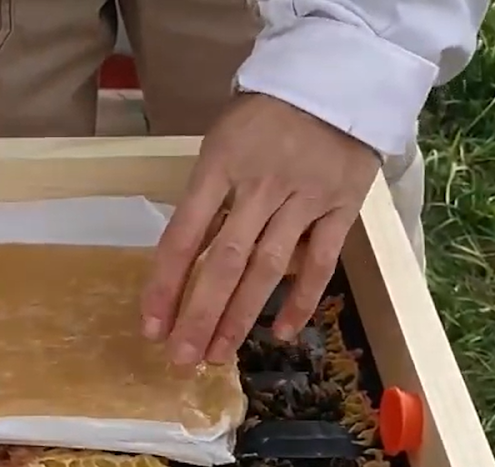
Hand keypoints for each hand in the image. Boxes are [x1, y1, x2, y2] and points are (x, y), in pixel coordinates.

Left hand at [141, 93, 380, 366]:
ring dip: (240, 317)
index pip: (184, 235)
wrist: (337, 79)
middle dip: (199, 315)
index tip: (151, 327)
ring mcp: (305, 198)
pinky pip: (321, 262)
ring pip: (268, 269)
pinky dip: (301, 301)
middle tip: (182, 359)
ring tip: (218, 356)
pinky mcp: (343, 206)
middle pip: (224, 262)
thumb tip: (186, 259)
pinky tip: (280, 334)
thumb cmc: (267, 115)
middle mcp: (260, 186)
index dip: (165, 285)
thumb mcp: (223, 142)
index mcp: (220, 166)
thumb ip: (208, 197)